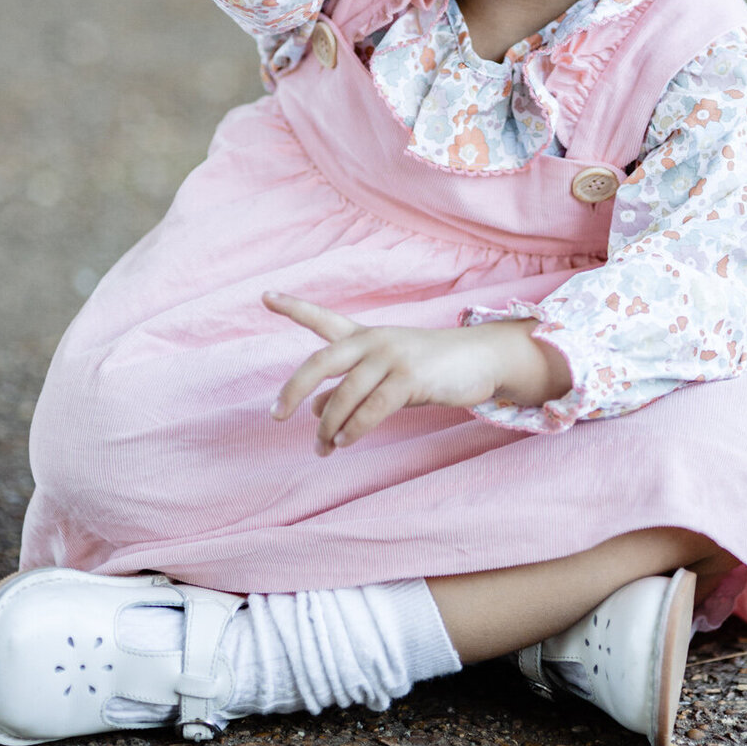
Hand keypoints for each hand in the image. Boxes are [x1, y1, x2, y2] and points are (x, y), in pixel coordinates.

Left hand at [265, 292, 569, 454]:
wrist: (481, 359)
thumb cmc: (430, 368)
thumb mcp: (385, 374)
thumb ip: (349, 387)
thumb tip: (315, 410)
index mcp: (365, 335)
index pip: (322, 318)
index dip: (293, 307)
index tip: (265, 296)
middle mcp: (373, 340)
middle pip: (320, 362)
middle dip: (293, 389)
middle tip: (275, 415)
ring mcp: (392, 356)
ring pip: (345, 395)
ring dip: (328, 427)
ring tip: (321, 448)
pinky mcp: (410, 377)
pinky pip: (372, 408)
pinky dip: (354, 429)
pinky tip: (344, 442)